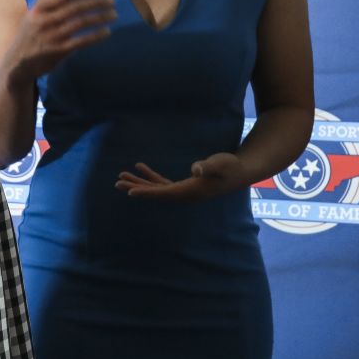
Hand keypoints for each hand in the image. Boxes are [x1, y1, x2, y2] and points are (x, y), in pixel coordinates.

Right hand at [5, 0, 116, 81]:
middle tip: (112, 1)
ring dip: (100, 17)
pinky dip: (95, 36)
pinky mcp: (58, 51)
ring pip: (80, 23)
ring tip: (113, 14)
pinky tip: (107, 32)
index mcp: (39, 8)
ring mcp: (51, 36)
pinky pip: (81, 41)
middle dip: (96, 3)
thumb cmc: (31, 32)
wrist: (18, 62)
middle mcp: (44, 20)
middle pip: (75, 8)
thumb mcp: (35, 10)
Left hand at [114, 153, 247, 200]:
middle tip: (117, 182)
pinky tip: (141, 169)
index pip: (164, 193)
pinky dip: (151, 178)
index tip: (129, 192)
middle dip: (136, 188)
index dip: (146, 192)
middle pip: (155, 193)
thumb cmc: (231, 166)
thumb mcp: (221, 163)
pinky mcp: (185, 186)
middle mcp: (184, 194)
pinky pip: (163, 184)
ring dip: (140, 183)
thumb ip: (208, 166)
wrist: (240, 172)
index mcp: (190, 191)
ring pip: (157, 189)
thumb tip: (195, 170)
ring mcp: (184, 191)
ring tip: (122, 176)